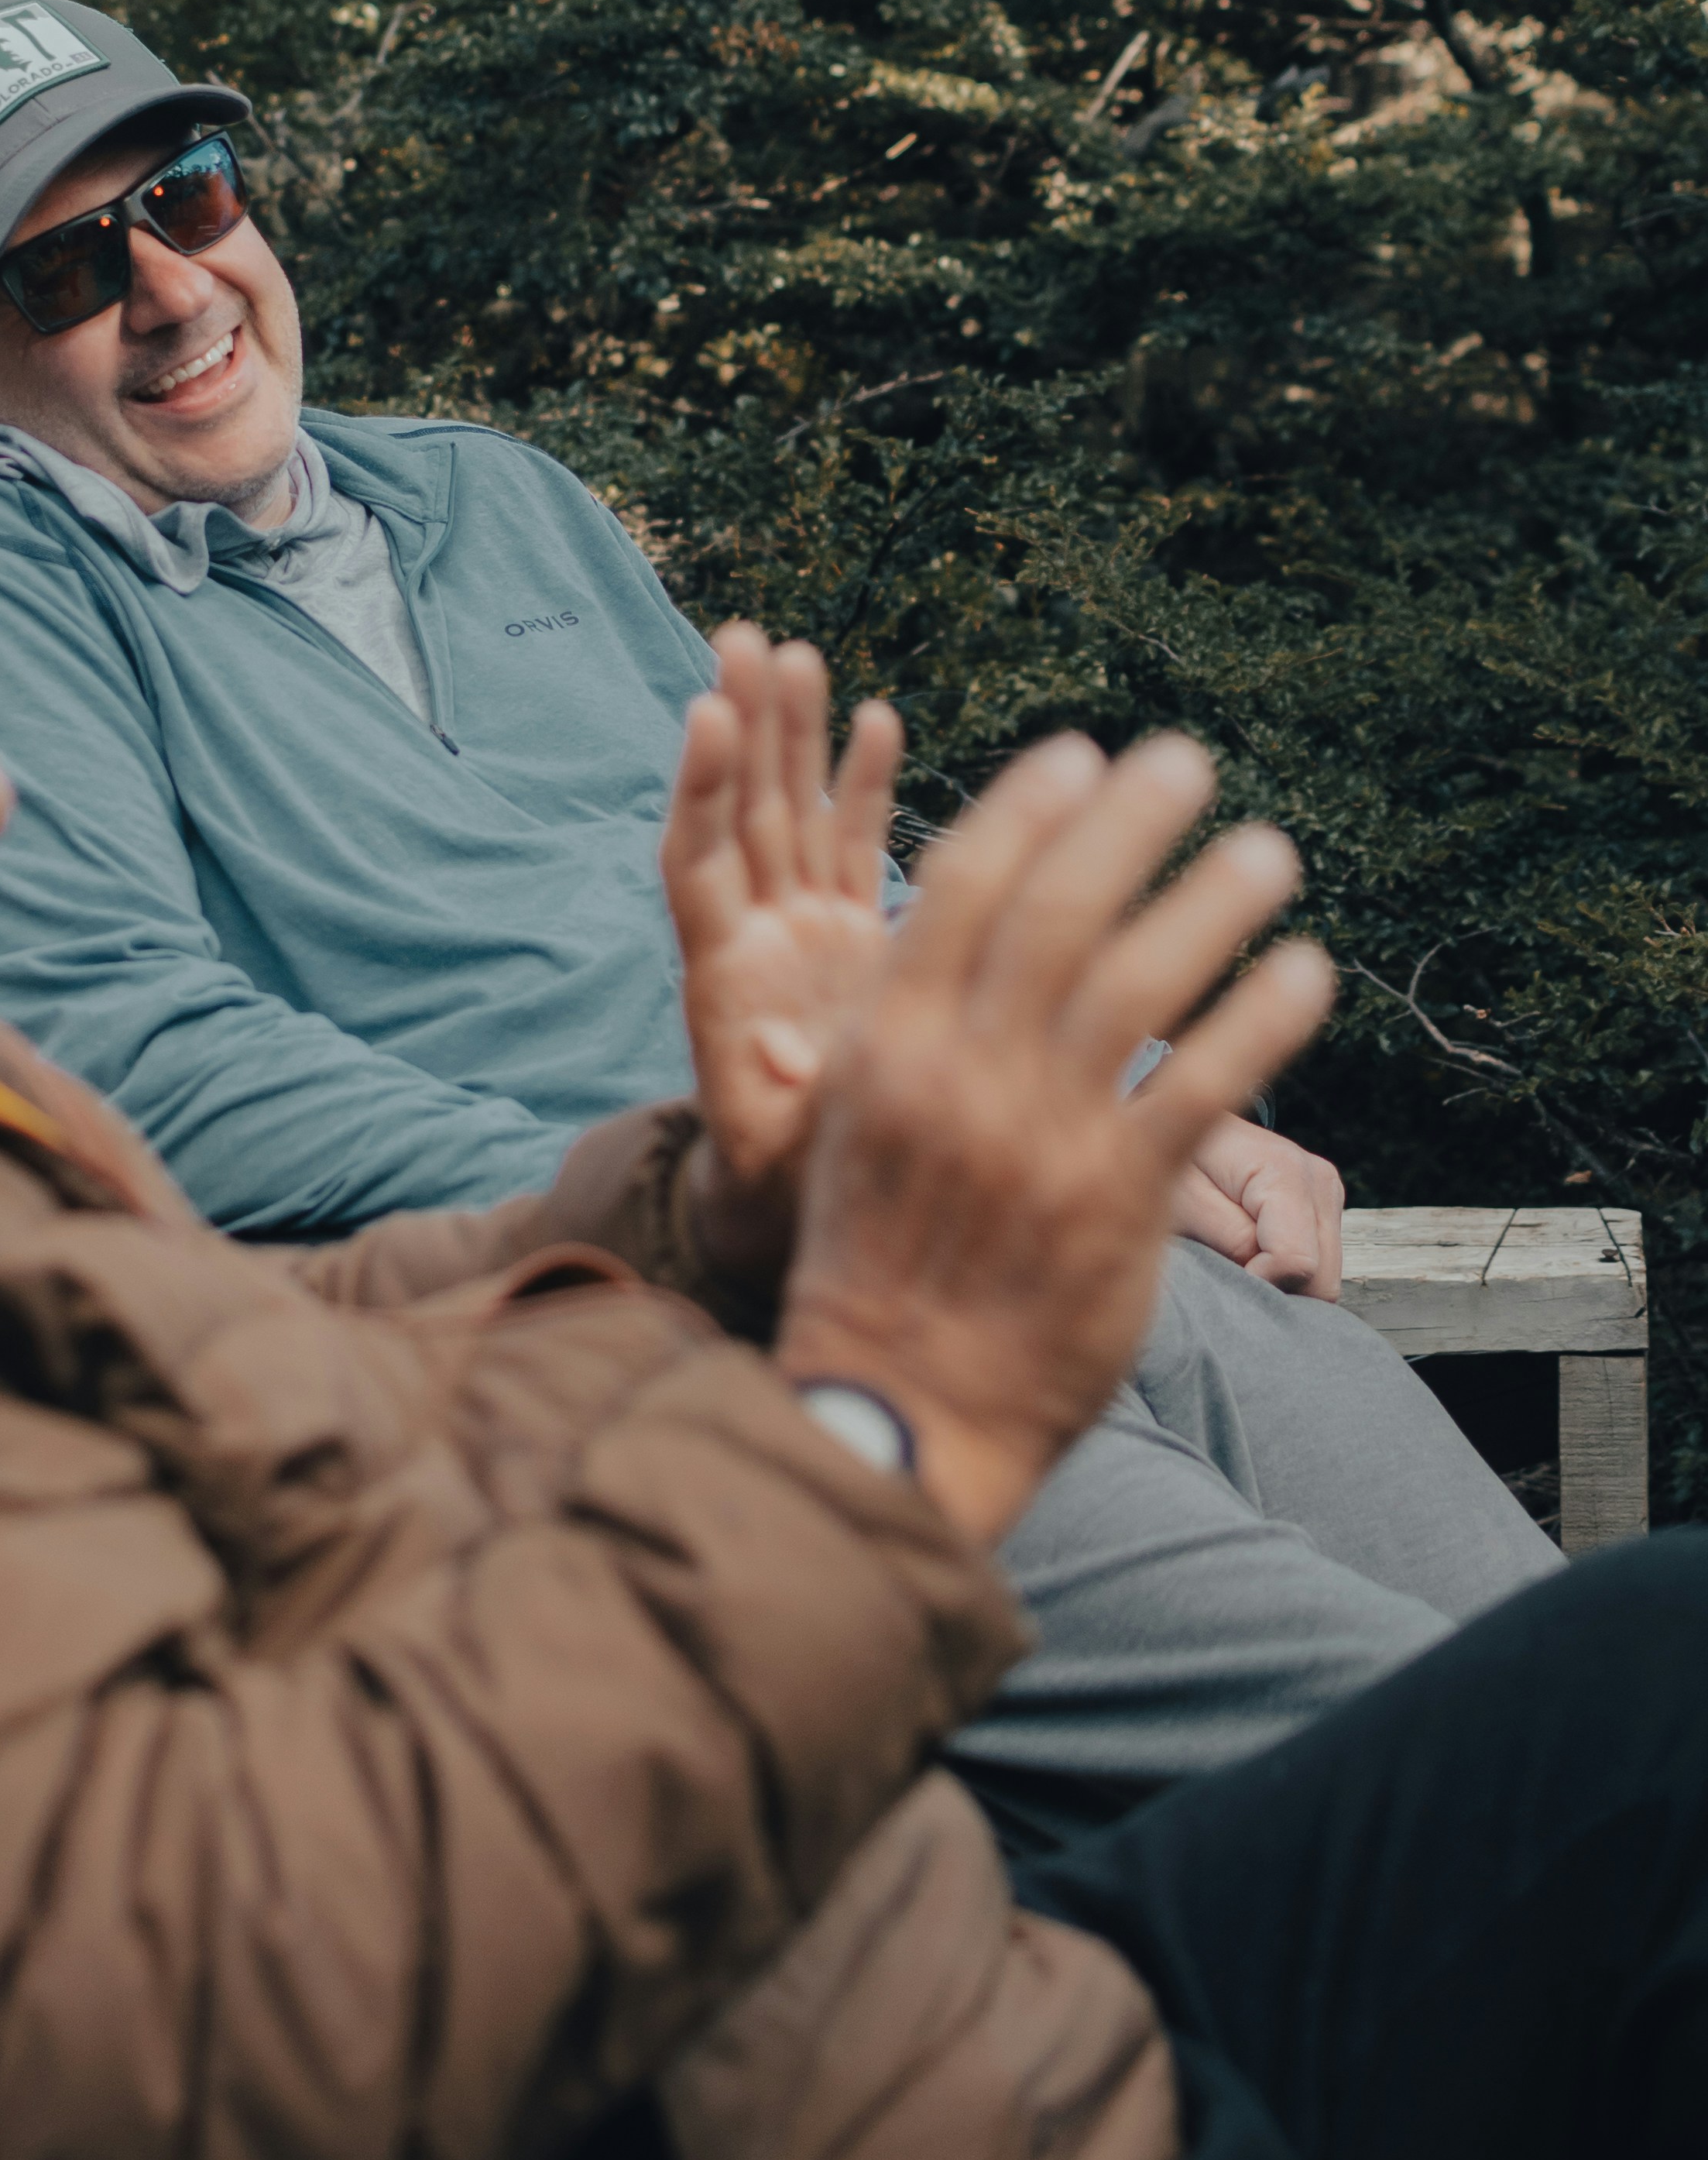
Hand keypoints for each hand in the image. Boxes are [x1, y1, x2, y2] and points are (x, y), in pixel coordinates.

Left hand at [663, 627, 901, 1219]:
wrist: (800, 1203)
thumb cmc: (783, 1187)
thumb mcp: (777, 1154)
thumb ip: (778, 1098)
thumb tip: (764, 1047)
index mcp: (724, 980)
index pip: (699, 863)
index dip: (698, 790)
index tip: (702, 712)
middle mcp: (755, 938)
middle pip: (738, 815)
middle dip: (739, 727)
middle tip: (738, 637)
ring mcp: (801, 930)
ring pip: (789, 814)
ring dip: (788, 735)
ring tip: (788, 649)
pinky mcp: (850, 938)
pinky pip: (851, 846)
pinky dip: (860, 785)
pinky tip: (875, 717)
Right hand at [776, 730, 1333, 1551]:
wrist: (900, 1406)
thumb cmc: (878, 1262)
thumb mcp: (855, 1127)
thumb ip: (903, 1031)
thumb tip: (951, 934)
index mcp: (886, 1046)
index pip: (959, 891)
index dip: (1024, 810)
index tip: (1078, 754)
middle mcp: (960, 1076)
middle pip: (1056, 914)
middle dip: (1125, 825)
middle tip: (1184, 760)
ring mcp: (1039, 1138)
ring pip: (1138, 988)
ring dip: (1209, 903)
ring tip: (1268, 850)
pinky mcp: (1114, 1204)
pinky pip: (1201, 1092)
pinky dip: (1257, 1021)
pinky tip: (1304, 970)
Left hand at [1172, 1113, 1344, 1297]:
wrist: (1176, 1118)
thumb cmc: (1169, 1158)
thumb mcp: (1182, 1199)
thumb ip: (1230, 1237)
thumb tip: (1267, 1273)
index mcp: (1285, 1172)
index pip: (1297, 1262)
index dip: (1257, 1279)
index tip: (1221, 1263)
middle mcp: (1318, 1179)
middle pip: (1321, 1278)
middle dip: (1274, 1284)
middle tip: (1227, 1261)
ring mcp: (1325, 1192)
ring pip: (1324, 1277)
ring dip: (1281, 1278)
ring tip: (1235, 1248)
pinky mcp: (1323, 1205)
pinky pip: (1318, 1263)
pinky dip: (1286, 1268)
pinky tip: (1253, 1246)